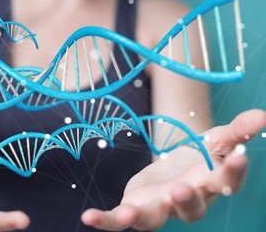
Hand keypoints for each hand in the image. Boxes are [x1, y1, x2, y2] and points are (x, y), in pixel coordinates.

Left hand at [81, 109, 265, 230]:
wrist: (174, 167)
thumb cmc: (200, 155)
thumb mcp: (216, 138)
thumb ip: (236, 130)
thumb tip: (262, 115)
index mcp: (210, 184)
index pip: (226, 182)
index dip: (233, 172)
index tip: (238, 155)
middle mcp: (186, 201)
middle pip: (191, 209)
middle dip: (186, 201)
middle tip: (181, 188)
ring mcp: (159, 208)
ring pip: (154, 218)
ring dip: (143, 217)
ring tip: (129, 213)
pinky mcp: (135, 207)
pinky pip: (119, 220)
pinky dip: (106, 221)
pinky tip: (88, 217)